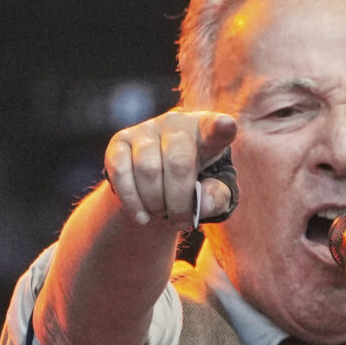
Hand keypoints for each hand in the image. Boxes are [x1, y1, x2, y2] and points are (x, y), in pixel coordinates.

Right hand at [104, 108, 238, 227]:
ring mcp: (145, 129)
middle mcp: (176, 123)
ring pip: (148, 169)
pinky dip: (131, 201)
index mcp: (206, 132)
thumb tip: (202, 203)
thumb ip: (216, 198)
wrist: (160, 187)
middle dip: (179, 202)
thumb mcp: (213, 195)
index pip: (215, 127)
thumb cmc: (194, 186)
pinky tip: (142, 216)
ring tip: (161, 213)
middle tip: (180, 221)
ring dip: (155, 203)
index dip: (220, 127)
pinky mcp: (120, 141)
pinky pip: (121, 171)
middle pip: (178, 162)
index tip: (226, 126)